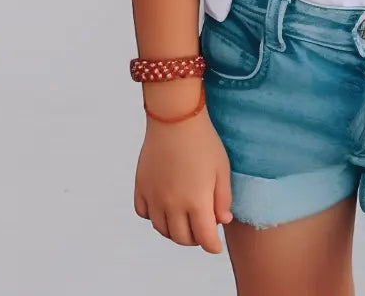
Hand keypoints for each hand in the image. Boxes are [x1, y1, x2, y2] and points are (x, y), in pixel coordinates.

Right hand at [134, 99, 232, 252]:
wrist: (175, 118)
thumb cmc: (203, 141)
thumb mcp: (222, 169)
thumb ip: (223, 198)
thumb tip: (222, 220)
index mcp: (196, 201)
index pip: (204, 238)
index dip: (212, 246)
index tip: (215, 246)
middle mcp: (172, 204)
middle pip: (181, 238)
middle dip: (194, 239)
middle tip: (202, 231)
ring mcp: (154, 196)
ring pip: (161, 229)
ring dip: (174, 231)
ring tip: (184, 222)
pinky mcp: (141, 186)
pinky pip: (144, 213)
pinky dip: (154, 217)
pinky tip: (164, 208)